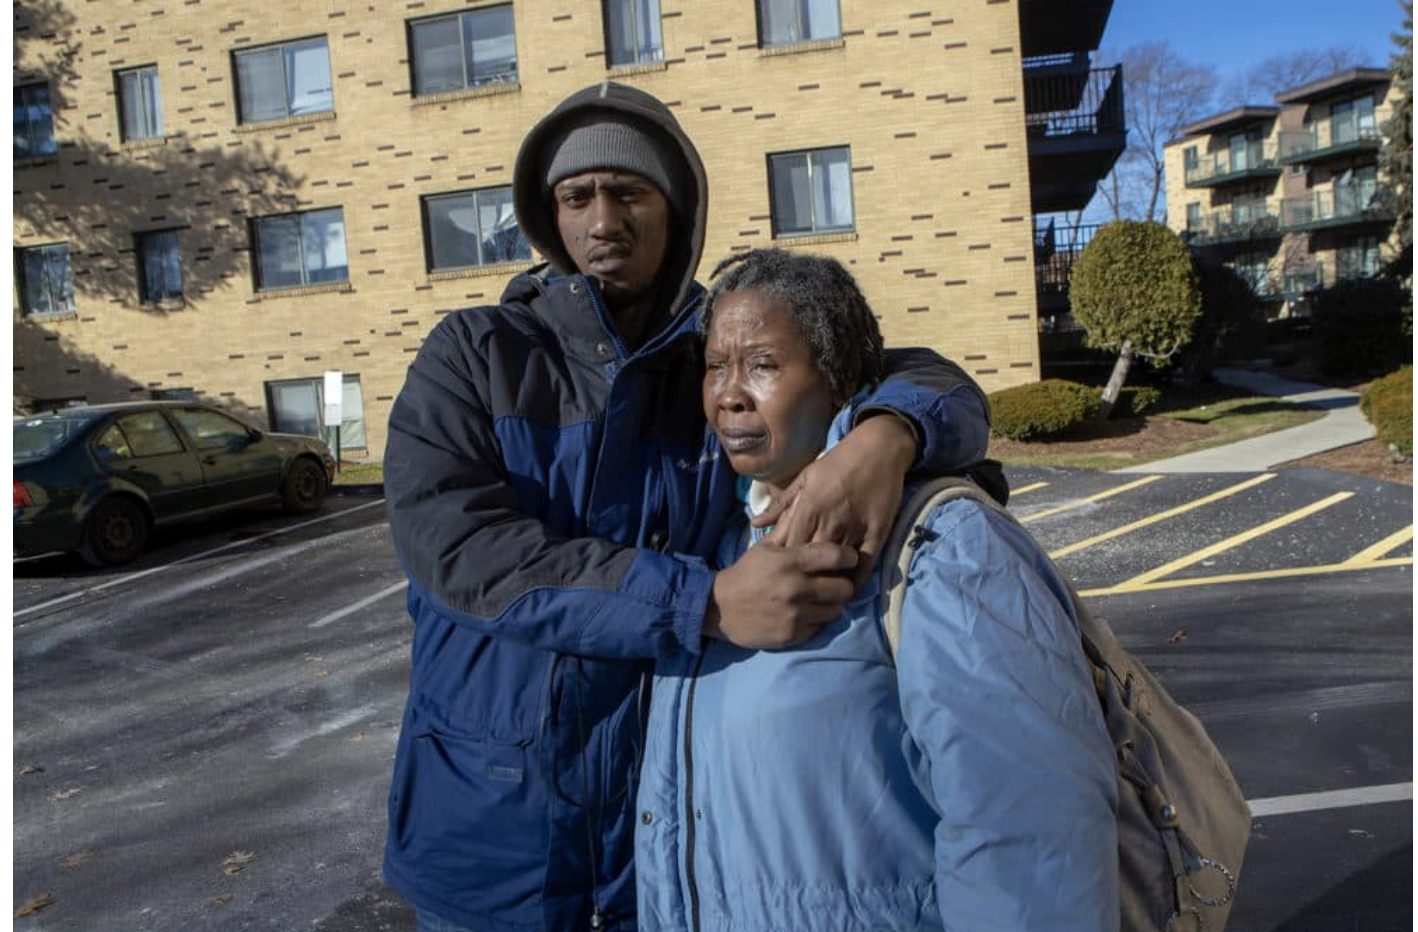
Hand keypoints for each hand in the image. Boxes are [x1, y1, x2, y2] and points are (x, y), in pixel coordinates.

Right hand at [705, 540, 857, 648]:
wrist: (718, 608)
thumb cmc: (746, 574)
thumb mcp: (764, 547)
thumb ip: (789, 528)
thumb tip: (806, 502)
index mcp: (789, 562)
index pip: (836, 556)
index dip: (848, 557)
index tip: (848, 559)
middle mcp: (796, 588)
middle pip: (844, 588)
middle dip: (842, 584)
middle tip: (834, 583)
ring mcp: (795, 614)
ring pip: (836, 611)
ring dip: (830, 605)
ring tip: (819, 601)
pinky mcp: (792, 635)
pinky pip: (820, 628)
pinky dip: (816, 621)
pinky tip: (805, 614)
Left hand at [753, 414, 916, 586]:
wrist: (878, 448)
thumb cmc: (837, 463)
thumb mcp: (805, 477)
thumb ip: (780, 504)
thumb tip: (755, 524)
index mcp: (808, 507)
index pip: (791, 546)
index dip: (785, 563)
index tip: (780, 575)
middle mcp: (830, 520)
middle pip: (812, 559)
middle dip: (804, 575)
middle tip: (796, 592)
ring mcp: (855, 527)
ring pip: (838, 564)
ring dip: (829, 579)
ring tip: (820, 596)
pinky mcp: (878, 531)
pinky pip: (866, 562)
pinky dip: (857, 577)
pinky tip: (849, 587)